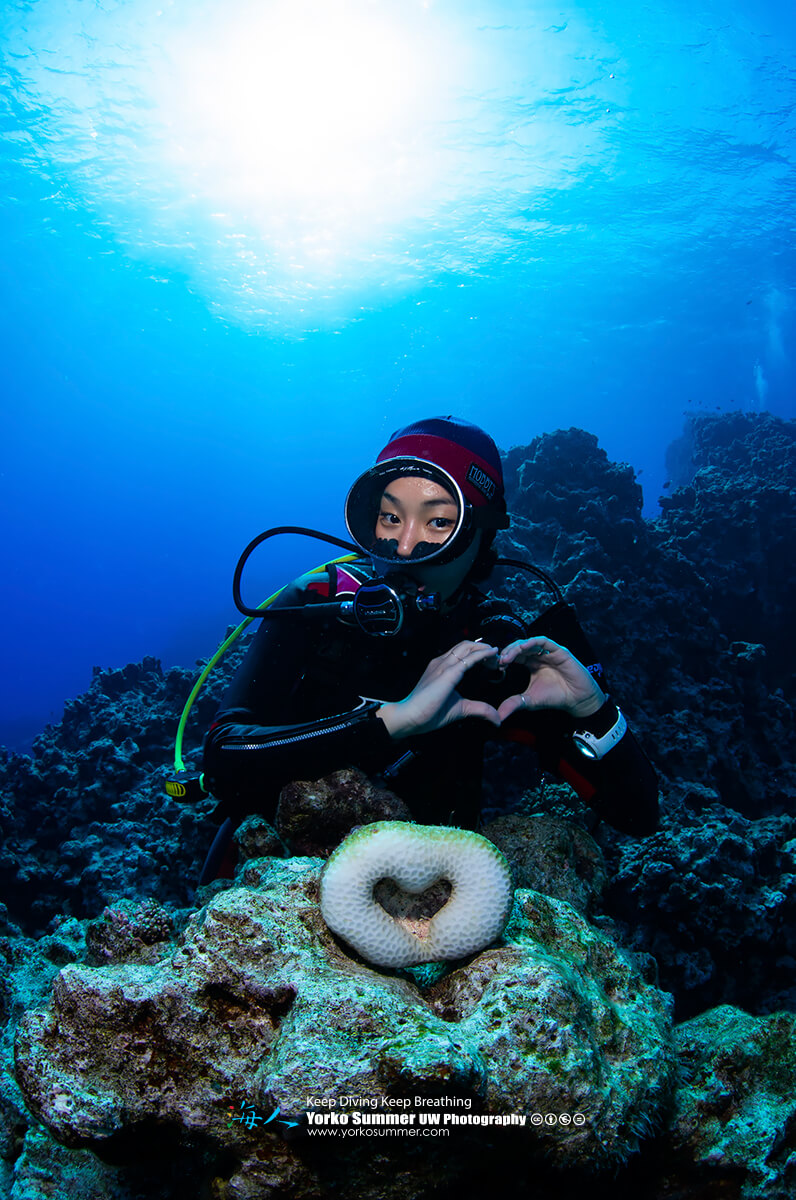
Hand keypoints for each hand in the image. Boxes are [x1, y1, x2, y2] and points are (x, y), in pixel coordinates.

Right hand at [378, 641, 500, 738]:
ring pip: (468, 647)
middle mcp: (442, 662)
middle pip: (466, 645)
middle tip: (497, 658)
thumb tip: (497, 719)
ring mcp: (444, 665)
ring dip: (485, 649)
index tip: (492, 662)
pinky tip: (492, 654)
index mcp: (442, 667)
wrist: (410, 717)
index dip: (478, 653)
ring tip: (497, 656)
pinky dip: (482, 654)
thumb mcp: (461, 709)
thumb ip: (480, 710)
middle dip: (483, 648)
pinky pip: (469, 659)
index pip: (462, 653)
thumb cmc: (429, 713)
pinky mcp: (448, 673)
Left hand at [496, 636, 605, 721]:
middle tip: (499, 661)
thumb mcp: (529, 701)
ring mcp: (549, 652)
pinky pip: (544, 641)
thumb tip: (498, 716)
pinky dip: (532, 642)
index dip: (504, 658)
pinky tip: (522, 648)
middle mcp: (539, 655)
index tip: (495, 666)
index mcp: (531, 663)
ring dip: (516, 647)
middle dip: (507, 652)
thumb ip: (514, 704)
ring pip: (529, 642)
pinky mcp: (559, 650)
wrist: (577, 700)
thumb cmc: (555, 697)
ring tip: (508, 657)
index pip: (514, 655)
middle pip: (519, 647)